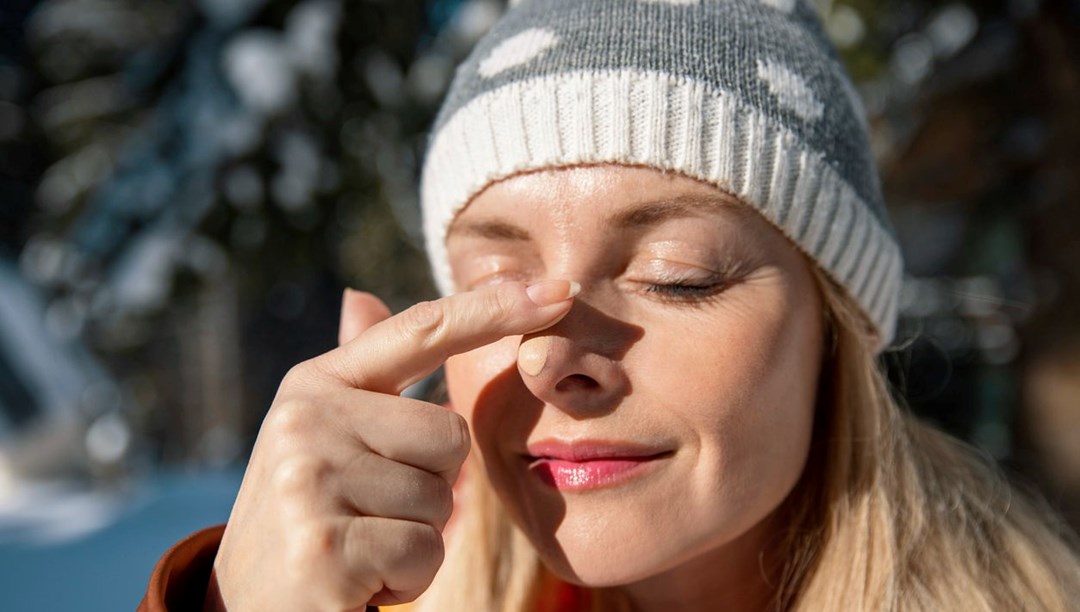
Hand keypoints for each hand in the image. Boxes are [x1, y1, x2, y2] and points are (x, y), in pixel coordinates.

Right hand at [208, 280, 577, 610]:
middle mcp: (307, 420)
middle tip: (368, 514)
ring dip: (416, 538)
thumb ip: (357, 374)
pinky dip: (406, 578)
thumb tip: (360, 296)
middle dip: (430, 488)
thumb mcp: (322, 435)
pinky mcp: (326, 545)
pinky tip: (359, 580)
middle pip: (452, 436)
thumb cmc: (306, 514)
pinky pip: (424, 551)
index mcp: (316, 385)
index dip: (494, 307)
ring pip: (443, 501)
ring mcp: (311, 480)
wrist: (244, 606)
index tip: (561, 288)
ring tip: (359, 546)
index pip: (421, 330)